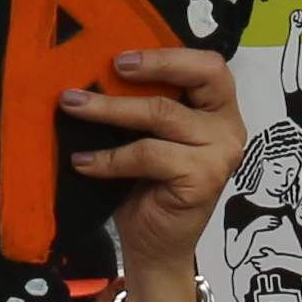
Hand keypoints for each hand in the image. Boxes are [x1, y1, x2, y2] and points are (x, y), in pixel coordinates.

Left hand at [65, 45, 247, 272]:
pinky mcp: (203, 178)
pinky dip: (110, 158)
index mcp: (219, 110)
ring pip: (162, 114)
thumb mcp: (149, 136)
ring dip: (110, 109)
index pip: (209, 66)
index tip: (121, 57)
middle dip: (153, 65)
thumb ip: (145, 103)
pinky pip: (148, 154)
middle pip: (200, 77)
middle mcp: (228, 127)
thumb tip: (96, 67)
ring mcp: (220, 154)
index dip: (168, 54)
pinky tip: (83, 162)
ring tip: (72, 106)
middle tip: (109, 66)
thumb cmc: (148, 187)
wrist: (154, 247)